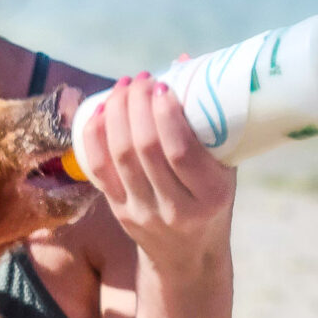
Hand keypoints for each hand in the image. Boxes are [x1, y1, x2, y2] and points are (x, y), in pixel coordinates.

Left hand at [80, 73, 235, 272]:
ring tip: (124, 88)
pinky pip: (98, 169)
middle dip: (137, 106)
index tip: (162, 86)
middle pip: (144, 149)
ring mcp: (142, 212)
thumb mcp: (224, 169)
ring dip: (117, 114)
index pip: (180, 152)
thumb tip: (181, 62)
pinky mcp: (118, 211)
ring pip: (119, 156)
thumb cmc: (211, 200)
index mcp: (211, 196)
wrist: (188, 255)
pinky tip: (100, 111)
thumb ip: (209, 123)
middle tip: (141, 80)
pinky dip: (94, 136)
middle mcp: (175, 209)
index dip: (165, 114)